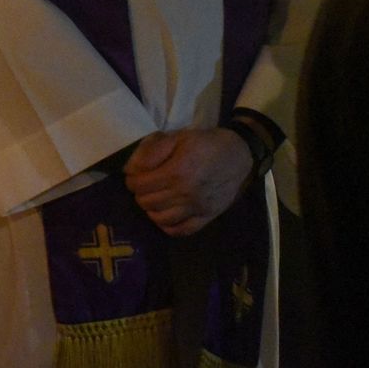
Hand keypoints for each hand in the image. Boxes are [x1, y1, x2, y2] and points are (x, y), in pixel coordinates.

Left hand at [124, 128, 251, 236]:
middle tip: (144, 185)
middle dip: (139, 193)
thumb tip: (130, 169)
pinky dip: (167, 225)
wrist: (238, 155)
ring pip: (160, 218)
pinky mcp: (207, 217)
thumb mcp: (176, 137)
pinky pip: (181, 230)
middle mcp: (186, 193)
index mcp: (176, 172)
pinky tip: (165, 214)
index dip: (131, 180)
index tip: (133, 175)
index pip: (139, 185)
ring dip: (150, 209)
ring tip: (153, 198)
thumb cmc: (205, 144)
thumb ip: (151, 151)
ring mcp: (197, 208)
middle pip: (147, 202)